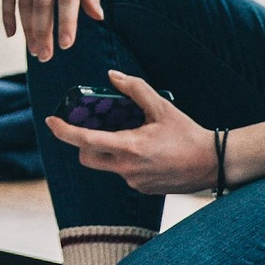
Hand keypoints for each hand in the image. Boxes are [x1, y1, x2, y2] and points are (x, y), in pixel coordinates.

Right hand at [2, 0, 105, 61]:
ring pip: (24, 1)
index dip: (66, 22)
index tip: (66, 45)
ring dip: (28, 29)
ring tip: (34, 50)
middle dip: (43, 33)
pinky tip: (12, 34)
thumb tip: (96, 16)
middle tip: (46, 56)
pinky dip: (8, 14)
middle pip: (42, 3)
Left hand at [45, 71, 215, 193]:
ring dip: (108, 150)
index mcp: (129, 147)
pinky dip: (125, 160)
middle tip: (96, 127)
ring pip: (106, 165)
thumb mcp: (162, 107)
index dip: (64, 131)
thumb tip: (112, 76)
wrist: (213, 164)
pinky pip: (123, 173)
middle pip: (87, 157)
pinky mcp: (142, 188)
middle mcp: (126, 168)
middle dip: (84, 143)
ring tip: (132, 136)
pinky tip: (147, 151)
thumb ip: (135, 90)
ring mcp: (133, 181)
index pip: (85, 141)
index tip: (51, 121)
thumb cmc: (188, 134)